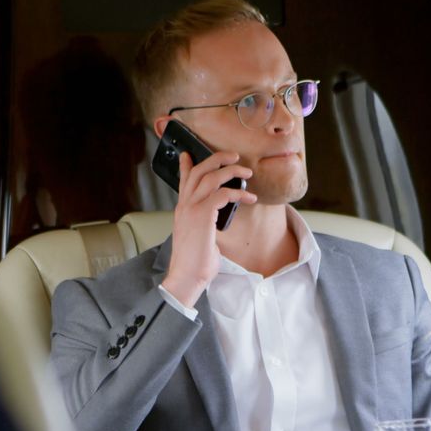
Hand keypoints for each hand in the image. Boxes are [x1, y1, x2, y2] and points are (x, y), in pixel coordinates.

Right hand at [161, 151, 256, 307]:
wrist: (186, 276)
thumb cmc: (194, 262)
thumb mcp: (198, 237)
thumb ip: (204, 225)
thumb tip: (216, 223)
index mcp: (182, 210)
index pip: (183, 181)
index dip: (186, 165)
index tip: (188, 154)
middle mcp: (184, 205)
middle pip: (199, 171)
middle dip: (217, 159)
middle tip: (233, 156)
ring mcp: (191, 209)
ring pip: (211, 177)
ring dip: (232, 171)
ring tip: (247, 172)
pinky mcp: (202, 215)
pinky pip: (222, 194)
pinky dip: (238, 193)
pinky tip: (248, 198)